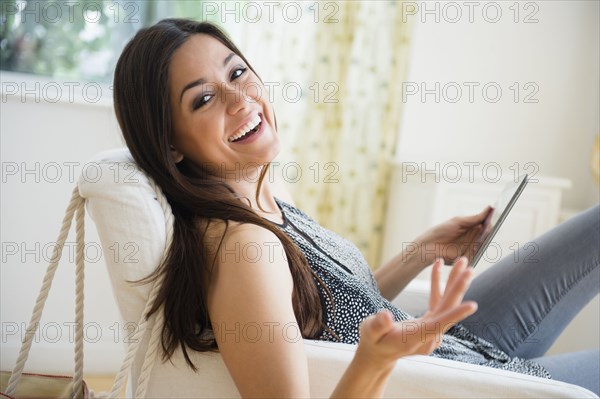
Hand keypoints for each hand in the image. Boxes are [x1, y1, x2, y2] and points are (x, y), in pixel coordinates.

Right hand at [356, 258, 476, 367]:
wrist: (378, 354)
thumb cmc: (372, 341)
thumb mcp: (370, 332)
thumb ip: (378, 325)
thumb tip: (386, 316)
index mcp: (414, 338)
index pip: (438, 325)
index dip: (455, 314)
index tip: (473, 305)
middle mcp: (428, 336)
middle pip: (447, 310)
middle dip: (458, 288)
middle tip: (468, 268)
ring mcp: (431, 331)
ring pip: (446, 305)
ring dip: (453, 283)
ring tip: (461, 262)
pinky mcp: (430, 324)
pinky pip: (438, 303)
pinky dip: (438, 285)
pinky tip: (436, 267)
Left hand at [413, 206, 493, 264]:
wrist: (429, 246)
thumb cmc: (441, 231)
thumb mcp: (458, 222)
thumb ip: (474, 218)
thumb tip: (489, 209)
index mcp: (471, 227)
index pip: (485, 222)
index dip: (491, 218)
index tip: (497, 212)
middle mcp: (473, 237)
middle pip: (487, 233)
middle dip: (490, 228)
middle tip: (492, 224)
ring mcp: (472, 247)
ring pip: (484, 242)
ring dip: (486, 238)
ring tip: (487, 231)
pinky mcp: (469, 256)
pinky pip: (478, 252)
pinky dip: (479, 248)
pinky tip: (479, 243)